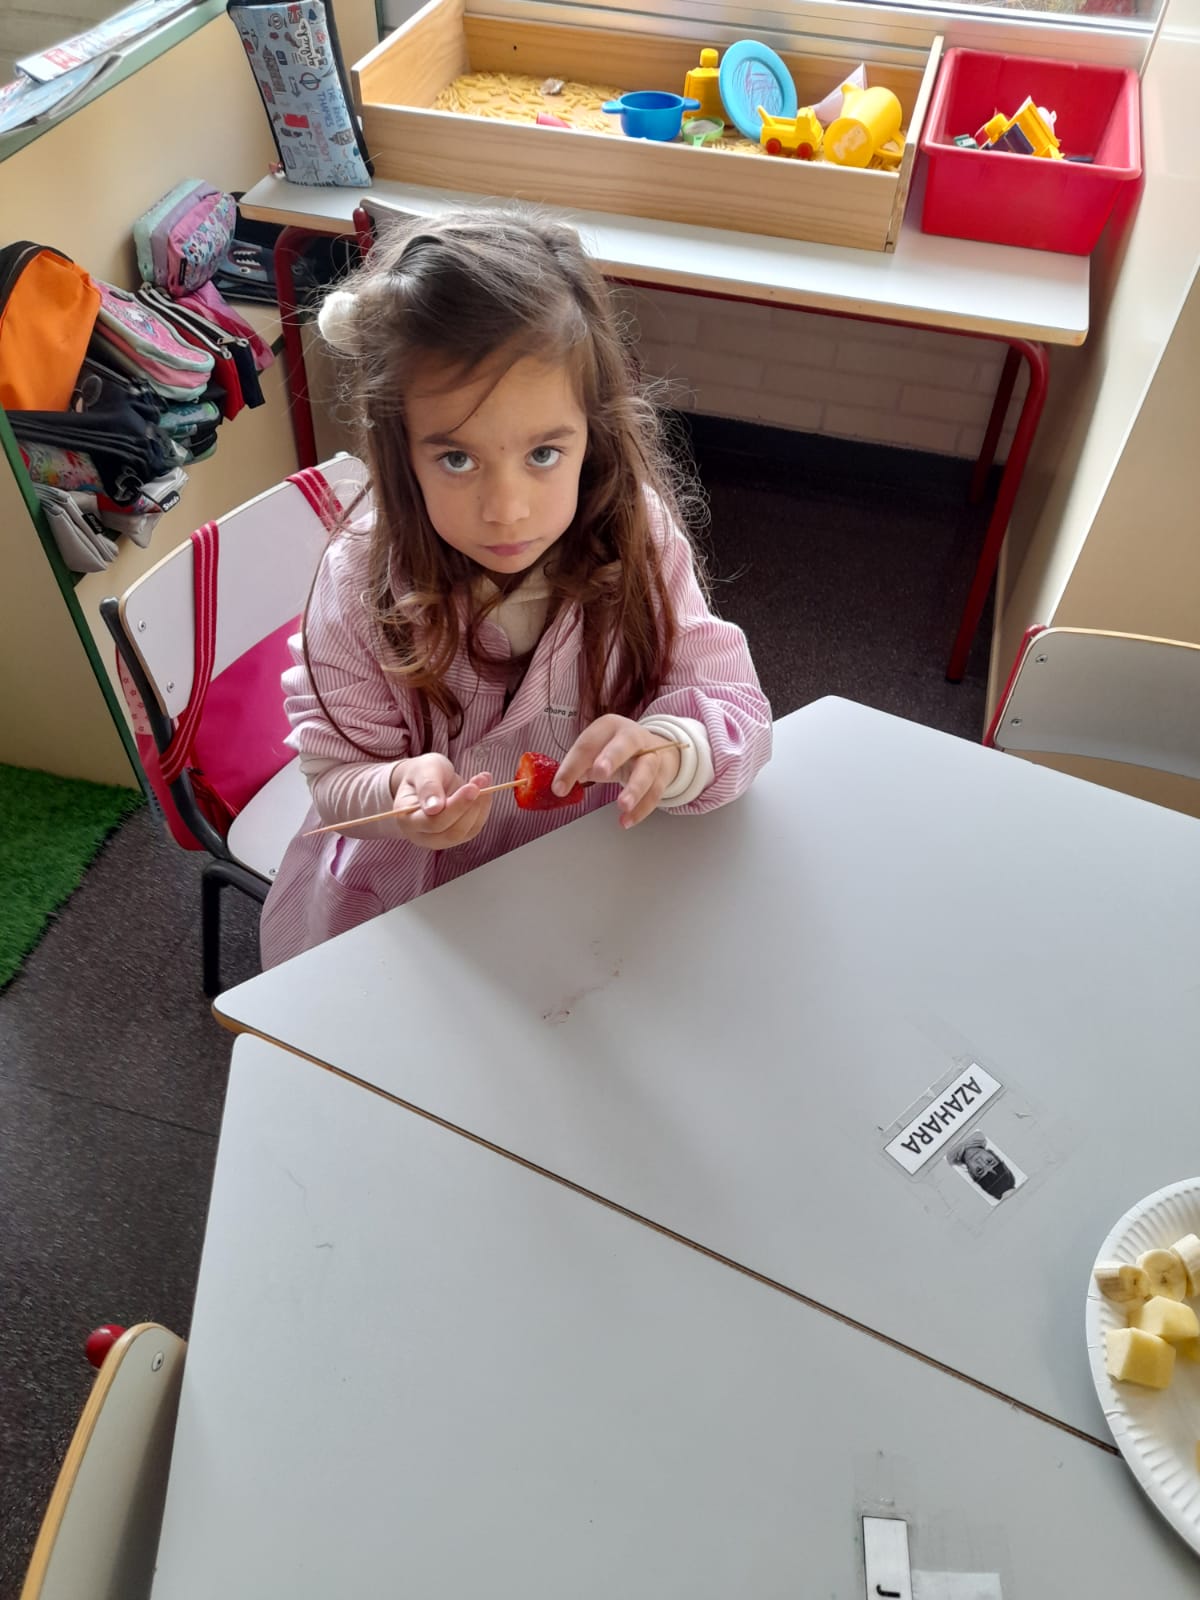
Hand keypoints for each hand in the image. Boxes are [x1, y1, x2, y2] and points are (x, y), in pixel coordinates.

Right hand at [390, 755, 493, 849]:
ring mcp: (439, 839)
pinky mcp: (456, 836)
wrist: (429, 779)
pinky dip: (483, 808)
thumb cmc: (423, 773)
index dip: (455, 807)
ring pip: (466, 831)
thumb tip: (433, 809)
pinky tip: (485, 789)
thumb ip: (427, 786)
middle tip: (481, 780)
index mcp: (406, 818)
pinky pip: (474, 828)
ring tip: (483, 779)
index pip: (432, 822)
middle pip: (451, 832)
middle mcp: (420, 834)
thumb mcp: (423, 770)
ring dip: (480, 806)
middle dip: (469, 806)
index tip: (471, 787)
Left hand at [553, 715, 681, 828]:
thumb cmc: (616, 750)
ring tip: (622, 805)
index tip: (559, 788)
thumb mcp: (596, 751)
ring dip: (635, 788)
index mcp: (609, 726)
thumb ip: (580, 765)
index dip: (573, 766)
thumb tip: (561, 786)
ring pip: (646, 770)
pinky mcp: (662, 774)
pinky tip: (627, 820)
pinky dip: (642, 809)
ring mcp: (652, 754)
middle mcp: (633, 736)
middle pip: (626, 744)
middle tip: (599, 773)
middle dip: (612, 757)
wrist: (655, 748)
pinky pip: (655, 792)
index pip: (589, 744)